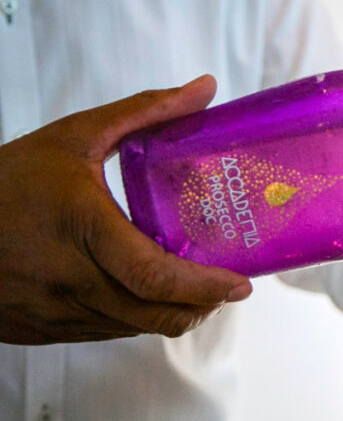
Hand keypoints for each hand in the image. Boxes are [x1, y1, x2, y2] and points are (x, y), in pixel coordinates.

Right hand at [0, 76, 251, 344]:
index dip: (205, 287)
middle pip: (155, 315)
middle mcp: (69, 280)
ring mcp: (53, 312)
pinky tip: (143, 293)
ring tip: (192, 288)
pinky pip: (106, 332)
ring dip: (171, 314)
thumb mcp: (71, 136)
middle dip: (201, 308)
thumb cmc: (2, 180)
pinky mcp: (41, 331)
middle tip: (226, 290)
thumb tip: (204, 88)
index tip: (240, 284)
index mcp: (81, 229)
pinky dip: (135, 317)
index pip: (155, 276)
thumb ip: (143, 112)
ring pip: (135, 327)